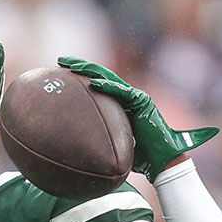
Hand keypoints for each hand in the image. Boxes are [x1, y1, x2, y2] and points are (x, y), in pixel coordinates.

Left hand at [57, 56, 216, 178]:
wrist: (160, 161)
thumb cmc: (138, 157)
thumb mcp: (113, 145)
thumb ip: (99, 138)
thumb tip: (76, 146)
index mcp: (119, 104)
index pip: (97, 85)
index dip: (80, 76)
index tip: (61, 72)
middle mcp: (127, 97)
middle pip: (100, 76)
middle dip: (80, 67)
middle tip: (61, 61)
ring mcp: (135, 97)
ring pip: (109, 78)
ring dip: (90, 71)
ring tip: (72, 66)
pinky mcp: (142, 102)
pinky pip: (122, 92)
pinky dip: (108, 87)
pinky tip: (93, 83)